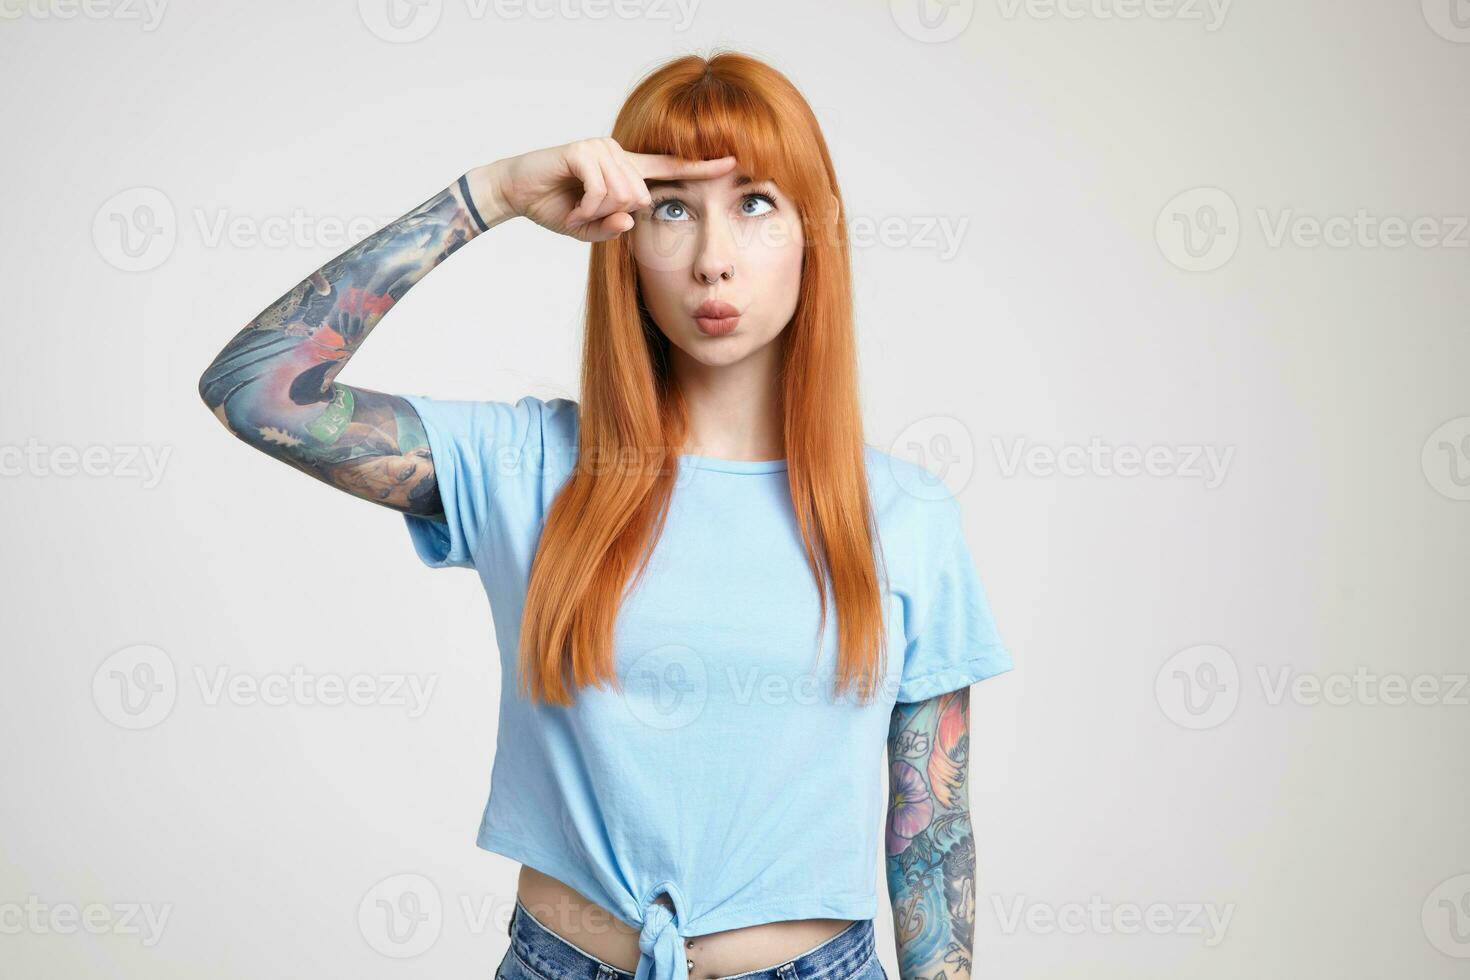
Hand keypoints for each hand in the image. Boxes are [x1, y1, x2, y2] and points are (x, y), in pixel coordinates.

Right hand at [491, 138, 736, 242]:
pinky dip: (585, 209)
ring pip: (624, 194)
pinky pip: (601, 190)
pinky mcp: (583, 149)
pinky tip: (570, 208)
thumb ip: (614, 228)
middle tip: (586, 218)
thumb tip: (631, 218)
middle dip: (614, 216)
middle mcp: (619, 153)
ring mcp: (601, 148)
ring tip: (576, 212)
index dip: (702, 166)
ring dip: (597, 213)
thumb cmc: (555, 207)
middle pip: (643, 196)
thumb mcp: (590, 228)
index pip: (671, 166)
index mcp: (628, 169)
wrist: (516, 193)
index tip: (734, 162)